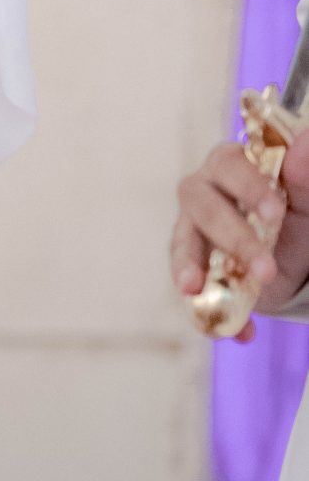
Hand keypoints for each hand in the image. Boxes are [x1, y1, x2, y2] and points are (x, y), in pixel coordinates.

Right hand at [171, 130, 308, 326]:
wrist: (297, 255)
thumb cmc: (298, 212)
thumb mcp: (308, 197)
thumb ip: (305, 174)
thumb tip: (303, 148)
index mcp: (231, 165)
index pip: (229, 165)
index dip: (249, 188)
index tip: (276, 213)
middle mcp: (203, 192)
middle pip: (204, 207)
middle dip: (234, 239)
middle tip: (266, 269)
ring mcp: (191, 230)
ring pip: (184, 244)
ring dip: (193, 268)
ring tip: (195, 290)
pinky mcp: (193, 268)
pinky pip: (192, 289)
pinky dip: (212, 312)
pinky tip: (242, 332)